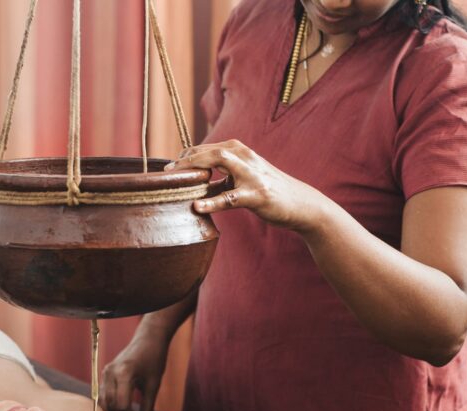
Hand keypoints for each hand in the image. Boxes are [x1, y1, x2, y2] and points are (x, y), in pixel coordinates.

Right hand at [101, 333, 168, 410]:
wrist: (148, 338)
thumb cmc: (154, 358)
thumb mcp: (154, 384)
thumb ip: (148, 409)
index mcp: (124, 373)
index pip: (122, 406)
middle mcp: (109, 373)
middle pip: (110, 407)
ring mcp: (105, 374)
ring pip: (104, 404)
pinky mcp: (105, 376)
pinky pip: (104, 397)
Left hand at [165, 139, 325, 232]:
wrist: (300, 203)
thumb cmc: (269, 190)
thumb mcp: (245, 177)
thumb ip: (223, 174)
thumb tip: (195, 179)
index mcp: (240, 151)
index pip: (208, 148)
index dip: (186, 155)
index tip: (169, 168)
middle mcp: (246, 157)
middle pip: (210, 151)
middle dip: (186, 159)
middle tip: (166, 172)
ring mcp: (252, 175)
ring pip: (220, 163)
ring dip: (195, 169)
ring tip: (175, 179)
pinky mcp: (257, 195)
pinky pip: (231, 198)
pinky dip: (212, 202)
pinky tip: (197, 206)